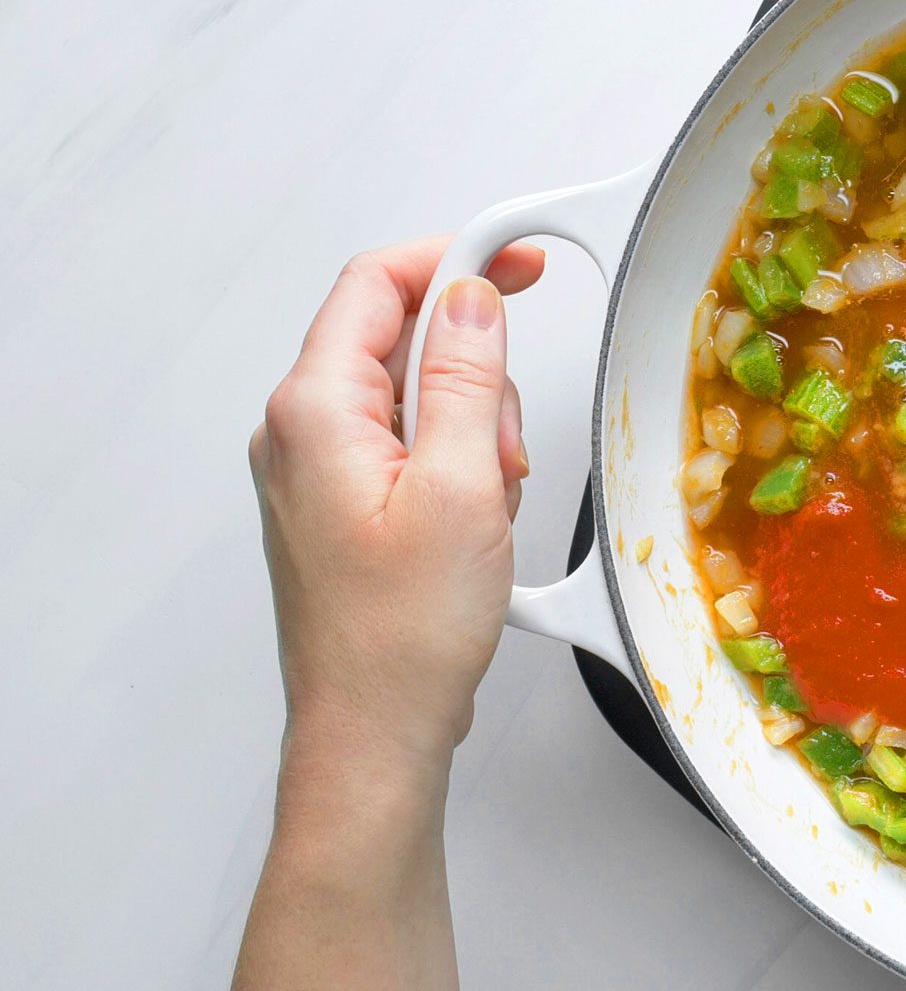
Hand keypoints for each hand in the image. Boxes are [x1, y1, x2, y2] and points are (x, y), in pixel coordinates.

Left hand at [250, 238, 545, 810]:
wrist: (374, 731)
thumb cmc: (404, 634)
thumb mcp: (462, 488)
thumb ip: (464, 378)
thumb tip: (472, 299)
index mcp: (316, 411)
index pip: (379, 283)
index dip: (458, 258)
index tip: (521, 261)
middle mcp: (299, 432)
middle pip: (401, 339)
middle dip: (476, 372)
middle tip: (508, 446)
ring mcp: (315, 471)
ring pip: (412, 397)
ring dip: (473, 429)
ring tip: (490, 503)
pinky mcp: (340, 506)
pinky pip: (408, 448)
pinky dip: (456, 468)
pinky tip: (475, 523)